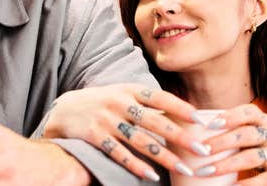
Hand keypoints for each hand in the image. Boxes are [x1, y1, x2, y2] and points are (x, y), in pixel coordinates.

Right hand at [42, 84, 209, 180]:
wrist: (65, 109)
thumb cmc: (103, 102)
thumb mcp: (123, 93)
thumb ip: (147, 102)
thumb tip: (181, 113)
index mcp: (129, 90)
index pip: (160, 98)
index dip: (181, 108)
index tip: (201, 120)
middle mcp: (119, 103)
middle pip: (155, 122)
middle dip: (181, 137)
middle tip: (201, 150)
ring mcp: (107, 120)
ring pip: (141, 141)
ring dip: (164, 157)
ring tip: (183, 169)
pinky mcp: (95, 136)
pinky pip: (119, 153)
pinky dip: (135, 165)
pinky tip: (151, 175)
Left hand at [196, 104, 266, 184]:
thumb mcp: (259, 132)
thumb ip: (236, 129)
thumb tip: (195, 130)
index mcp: (265, 121)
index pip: (249, 112)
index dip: (230, 116)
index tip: (210, 124)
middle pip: (247, 135)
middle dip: (222, 142)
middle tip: (200, 149)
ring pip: (252, 157)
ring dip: (226, 164)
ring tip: (206, 171)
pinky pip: (263, 180)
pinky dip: (245, 184)